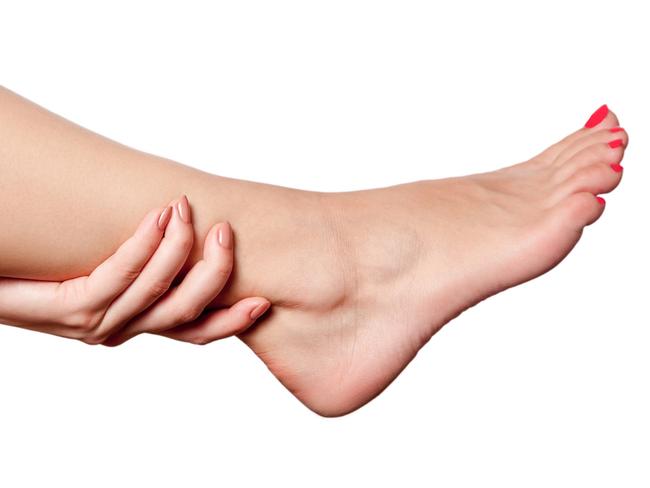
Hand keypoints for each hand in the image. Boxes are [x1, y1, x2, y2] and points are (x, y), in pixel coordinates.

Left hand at [0, 195, 269, 345]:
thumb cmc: (49, 269)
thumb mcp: (108, 264)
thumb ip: (145, 257)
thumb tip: (183, 222)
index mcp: (135, 323)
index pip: (195, 331)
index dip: (230, 321)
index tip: (262, 301)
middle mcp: (121, 329)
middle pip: (186, 312)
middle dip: (214, 272)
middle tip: (224, 231)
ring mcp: (96, 323)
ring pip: (158, 293)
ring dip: (179, 248)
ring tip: (185, 209)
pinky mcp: (70, 309)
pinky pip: (120, 277)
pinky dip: (144, 245)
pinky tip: (156, 217)